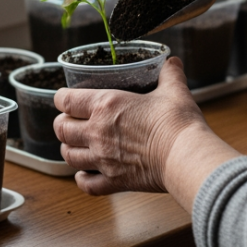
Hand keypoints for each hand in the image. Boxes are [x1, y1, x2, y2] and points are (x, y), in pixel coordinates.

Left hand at [53, 58, 208, 194]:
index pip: (66, 100)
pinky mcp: (114, 181)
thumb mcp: (174, 90)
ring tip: (75, 146)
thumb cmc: (177, 122)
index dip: (62, 98)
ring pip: (69, 156)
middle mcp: (97, 132)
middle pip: (62, 129)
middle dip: (62, 124)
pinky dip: (81, 179)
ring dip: (68, 150)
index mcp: (106, 106)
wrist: (184, 156)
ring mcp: (103, 159)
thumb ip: (169, 74)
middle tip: (69, 122)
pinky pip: (86, 184)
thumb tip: (172, 62)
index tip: (65, 98)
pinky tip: (85, 174)